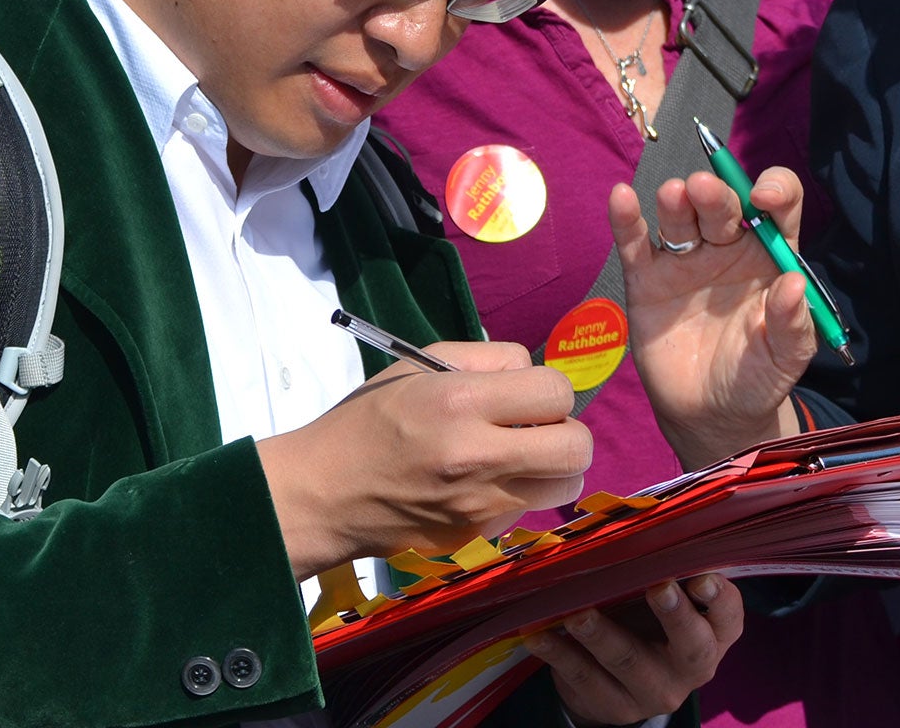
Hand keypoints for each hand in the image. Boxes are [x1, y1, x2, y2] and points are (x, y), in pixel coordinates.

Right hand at [257, 340, 592, 578]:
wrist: (322, 494)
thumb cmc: (369, 420)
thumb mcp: (420, 365)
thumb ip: (486, 360)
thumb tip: (534, 375)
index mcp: (460, 402)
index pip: (556, 392)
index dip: (550, 390)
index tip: (527, 396)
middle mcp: (477, 457)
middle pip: (577, 447)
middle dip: (566, 431)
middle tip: (536, 429)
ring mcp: (478, 506)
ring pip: (564, 485)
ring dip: (552, 468)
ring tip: (518, 457)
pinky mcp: (473, 538)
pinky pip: (525, 512)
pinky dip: (517, 496)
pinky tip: (481, 486)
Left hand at [524, 575, 743, 725]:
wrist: (620, 683)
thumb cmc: (648, 617)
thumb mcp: (666, 593)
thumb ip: (667, 565)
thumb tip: (649, 518)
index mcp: (715, 634)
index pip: (729, 616)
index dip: (719, 597)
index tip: (702, 576)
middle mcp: (693, 667)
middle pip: (692, 646)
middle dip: (675, 615)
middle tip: (658, 587)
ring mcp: (653, 692)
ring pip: (628, 661)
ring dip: (601, 634)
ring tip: (578, 612)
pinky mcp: (614, 707)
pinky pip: (584, 679)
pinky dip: (560, 654)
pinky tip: (539, 634)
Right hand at [612, 168, 816, 469]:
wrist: (711, 414)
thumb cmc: (758, 377)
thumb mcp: (787, 358)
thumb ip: (793, 324)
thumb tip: (795, 284)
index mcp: (770, 254)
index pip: (778, 207)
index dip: (775, 190)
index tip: (766, 198)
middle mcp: (728, 246)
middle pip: (723, 207)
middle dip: (716, 195)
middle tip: (705, 189)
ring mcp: (685, 260)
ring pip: (680, 218)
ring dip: (677, 201)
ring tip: (674, 194)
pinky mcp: (647, 280)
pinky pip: (636, 244)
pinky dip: (626, 219)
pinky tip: (621, 197)